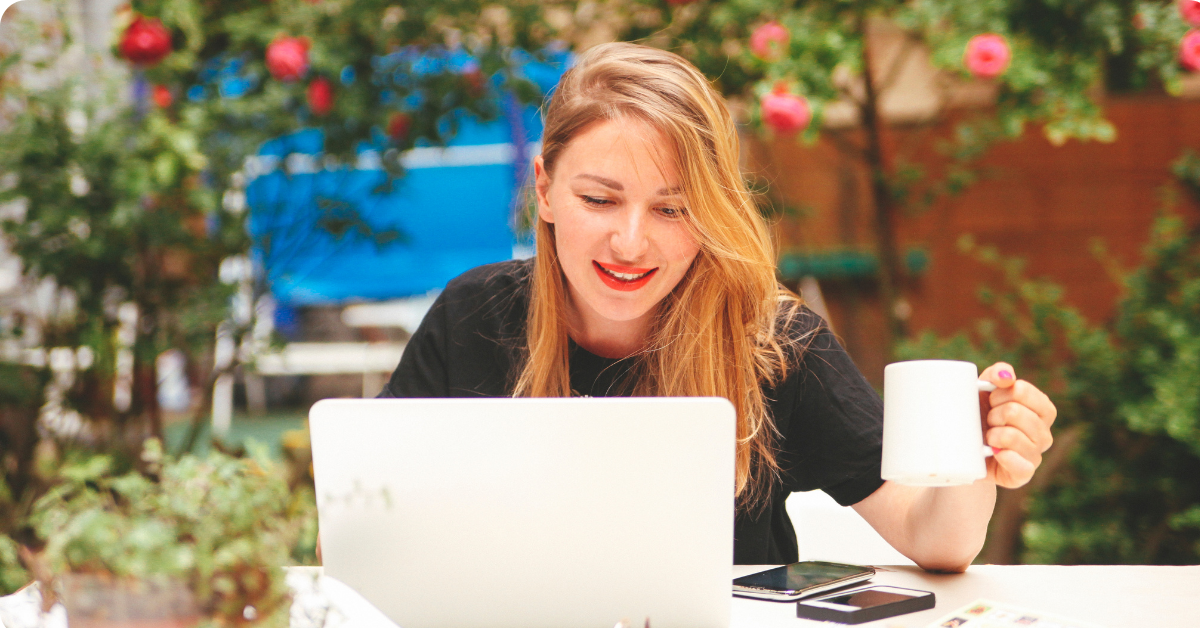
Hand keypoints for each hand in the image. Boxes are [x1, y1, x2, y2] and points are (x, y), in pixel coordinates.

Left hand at [979, 362, 1056, 487]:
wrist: (964, 451)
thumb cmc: (979, 415)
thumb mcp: (985, 390)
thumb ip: (997, 374)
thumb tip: (1005, 375)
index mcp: (1042, 410)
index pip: (1022, 391)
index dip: (1000, 393)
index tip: (991, 400)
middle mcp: (1044, 433)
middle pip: (1015, 412)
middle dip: (993, 414)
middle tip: (988, 422)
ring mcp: (1035, 455)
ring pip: (1014, 437)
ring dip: (993, 434)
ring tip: (987, 437)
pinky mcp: (1023, 475)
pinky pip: (1021, 466)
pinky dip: (1004, 457)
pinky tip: (994, 452)